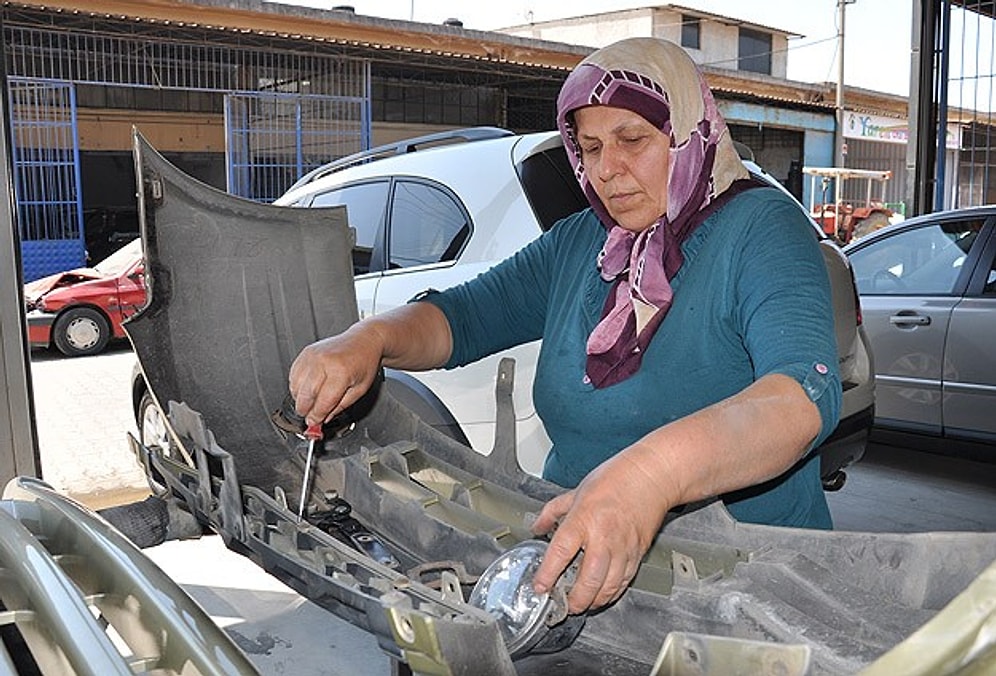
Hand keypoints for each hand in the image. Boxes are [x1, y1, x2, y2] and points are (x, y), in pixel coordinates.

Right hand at [288, 325, 384, 426]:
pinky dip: (296, 387)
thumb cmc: (364, 362)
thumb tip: (323, 419)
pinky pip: (294, 375)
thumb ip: (340, 406)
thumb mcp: (359, 389)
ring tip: (310, 403)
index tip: (315, 424)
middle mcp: (324, 362)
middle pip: (305, 395)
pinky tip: (306, 390)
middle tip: (310, 417)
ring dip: (300, 400)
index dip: (316, 417)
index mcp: (340, 372)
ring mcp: (313, 356)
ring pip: (296, 386)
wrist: (364, 340)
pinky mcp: (306, 353)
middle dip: (305, 411)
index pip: (322, 402)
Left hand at [530, 447, 672, 613]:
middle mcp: (604, 536)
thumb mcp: (576, 491)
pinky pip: (625, 581)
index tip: (540, 587)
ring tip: (582, 605)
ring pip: (608, 586)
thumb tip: (538, 527)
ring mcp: (623, 547)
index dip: (548, 573)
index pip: (561, 552)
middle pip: (588, 579)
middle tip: (563, 605)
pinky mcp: (638, 553)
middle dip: (574, 599)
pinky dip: (612, 593)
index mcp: (584, 519)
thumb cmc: (614, 480)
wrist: (650, 476)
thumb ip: (553, 511)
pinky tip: (603, 595)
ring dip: (593, 601)